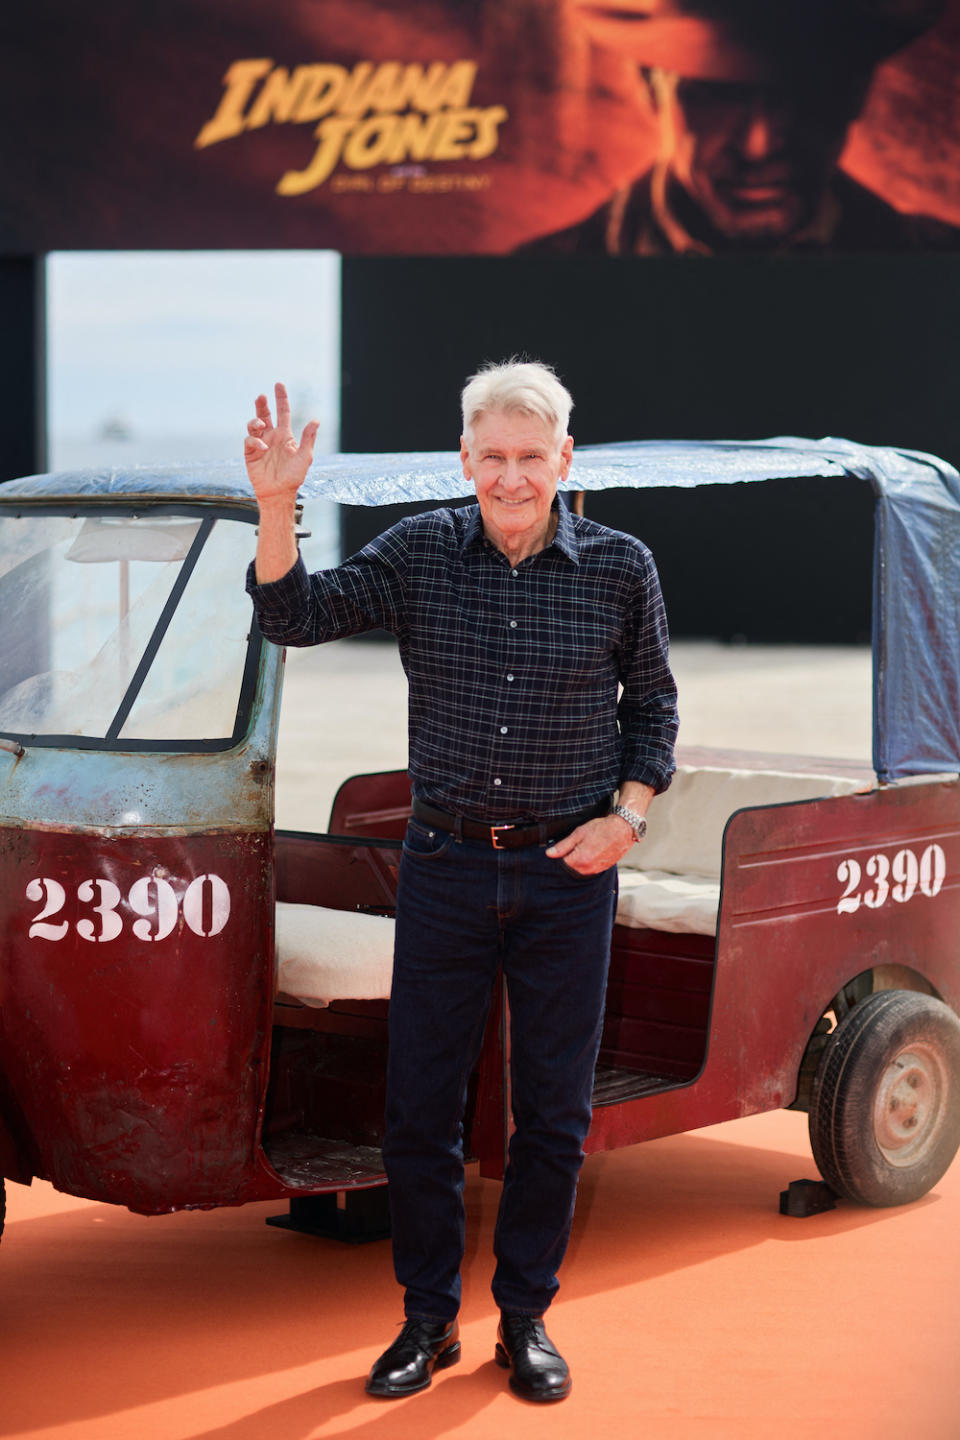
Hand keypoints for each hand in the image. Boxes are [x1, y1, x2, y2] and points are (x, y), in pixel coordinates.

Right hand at [244, 382, 318, 505]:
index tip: (278, 384)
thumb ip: (308, 438)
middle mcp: (271, 436)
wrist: (279, 493)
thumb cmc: (294, 477)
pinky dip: (254, 441)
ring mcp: (260, 444)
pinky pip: (249, 441)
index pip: (283, 412)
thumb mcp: (305, 457)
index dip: (281, 398)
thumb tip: (316, 420)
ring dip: (256, 421)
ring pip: (254, 425)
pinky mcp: (250, 453)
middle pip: (264, 414)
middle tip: (261, 396)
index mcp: (285, 435)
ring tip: (261, 425)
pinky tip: (263, 447)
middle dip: (262, 404)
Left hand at [545, 814, 637, 874]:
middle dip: (571, 858)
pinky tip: (593, 850)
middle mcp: (588, 869)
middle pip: (571, 868)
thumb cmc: (602, 828)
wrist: (623, 829)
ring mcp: (597, 870)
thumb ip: (563, 846)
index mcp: (580, 860)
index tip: (566, 846)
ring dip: (580, 860)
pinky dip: (589, 862)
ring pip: (581, 869)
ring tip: (588, 846)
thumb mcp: (579, 833)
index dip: (562, 854)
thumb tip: (549, 854)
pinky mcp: (604, 868)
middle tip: (578, 844)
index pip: (562, 863)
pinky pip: (591, 869)